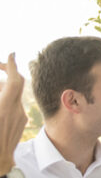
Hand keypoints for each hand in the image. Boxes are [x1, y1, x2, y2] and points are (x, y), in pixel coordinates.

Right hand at [0, 53, 27, 171]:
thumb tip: (3, 85)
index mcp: (4, 107)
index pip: (13, 81)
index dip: (12, 65)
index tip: (11, 54)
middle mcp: (15, 110)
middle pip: (16, 84)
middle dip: (8, 73)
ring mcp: (20, 117)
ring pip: (14, 95)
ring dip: (3, 88)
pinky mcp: (20, 123)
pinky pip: (14, 105)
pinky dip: (6, 99)